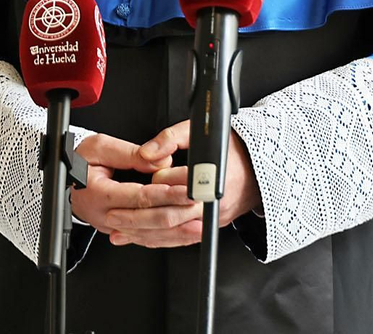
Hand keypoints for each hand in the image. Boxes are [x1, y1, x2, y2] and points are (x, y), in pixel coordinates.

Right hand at [68, 133, 187, 245]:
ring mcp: (113, 226)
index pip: (139, 196)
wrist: (64, 181)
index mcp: (99, 193)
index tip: (186, 190)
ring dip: (176, 232)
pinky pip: (146, 239)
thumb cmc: (79, 163)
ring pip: (149, 234)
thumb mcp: (99, 147)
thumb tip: (157, 161)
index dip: (166, 194)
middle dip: (177, 213)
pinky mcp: (120, 230)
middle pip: (148, 219)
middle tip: (199, 206)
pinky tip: (184, 235)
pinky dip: (167, 238)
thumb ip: (129, 153)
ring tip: (199, 225)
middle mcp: (106, 215)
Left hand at [122, 120, 261, 247]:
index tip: (147, 177)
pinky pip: (180, 239)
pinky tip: (138, 238)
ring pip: (172, 233)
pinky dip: (157, 240)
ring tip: (118, 230)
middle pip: (168, 216)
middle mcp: (210, 202)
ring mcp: (210, 218)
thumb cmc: (233, 150)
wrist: (259, 170)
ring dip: (143, 234)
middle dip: (137, 217)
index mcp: (209, 177)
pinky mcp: (208, 228)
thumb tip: (146, 153)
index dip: (156, 181)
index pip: (174, 185)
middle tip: (113, 214)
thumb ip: (171, 138)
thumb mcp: (201, 132)